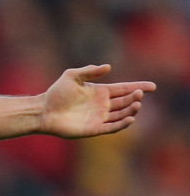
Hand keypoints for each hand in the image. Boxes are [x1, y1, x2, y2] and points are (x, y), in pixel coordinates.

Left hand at [40, 65, 155, 137]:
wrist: (43, 111)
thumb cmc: (56, 93)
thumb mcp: (72, 76)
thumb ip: (89, 71)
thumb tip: (108, 67)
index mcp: (100, 91)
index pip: (124, 88)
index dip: (138, 87)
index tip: (152, 86)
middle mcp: (103, 105)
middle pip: (125, 101)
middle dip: (135, 98)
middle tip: (138, 94)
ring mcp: (99, 117)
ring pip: (122, 114)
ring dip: (131, 110)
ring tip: (136, 104)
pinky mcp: (94, 129)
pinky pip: (112, 127)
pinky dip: (122, 123)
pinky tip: (130, 118)